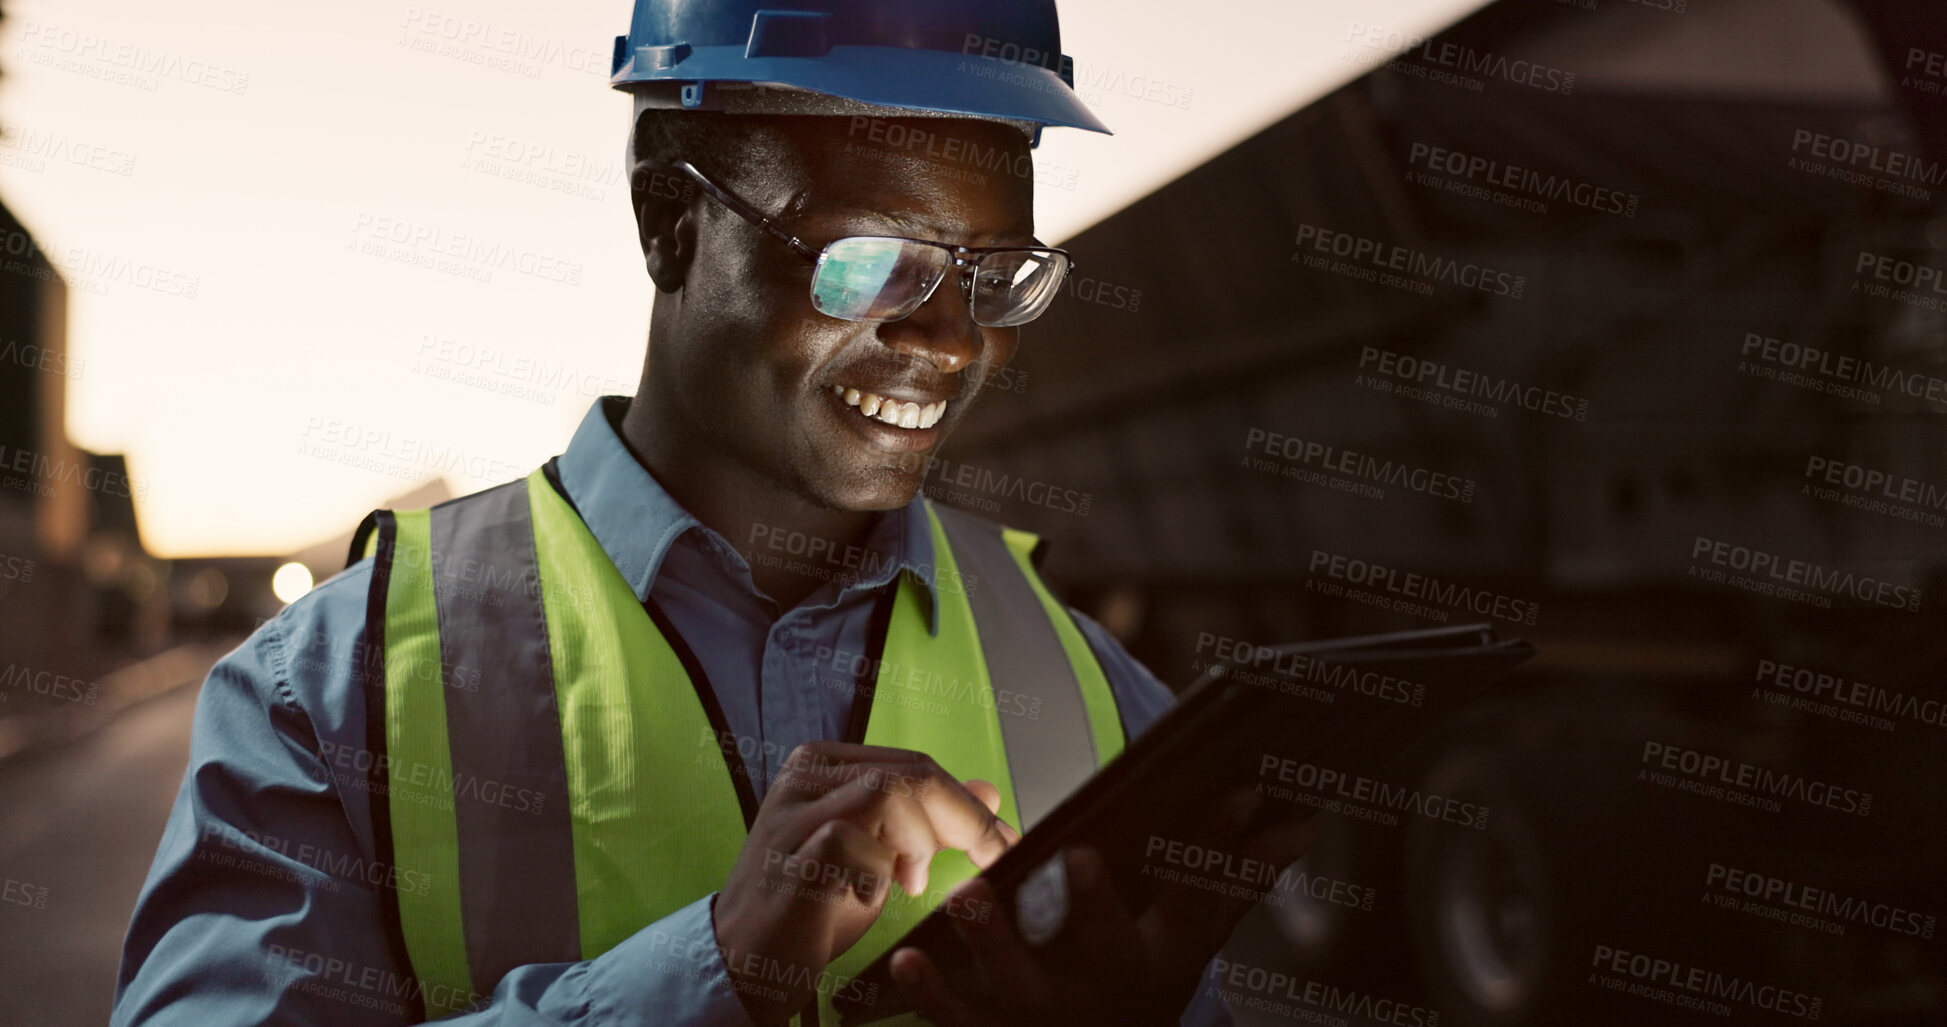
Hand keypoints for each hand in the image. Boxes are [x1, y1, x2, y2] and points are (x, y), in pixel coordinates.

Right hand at [712, 742, 1020, 1024]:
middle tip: (986, 859)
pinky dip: (877, 871)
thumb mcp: (882, 857)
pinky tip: (865, 896)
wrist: (746, 959)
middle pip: (911, 772)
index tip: (1002, 842)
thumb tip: (989, 792)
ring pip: (890, 792)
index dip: (966, 803)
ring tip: (906, 881)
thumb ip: (929, 822)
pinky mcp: (790, 850)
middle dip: (962, 819)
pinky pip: (855, 838)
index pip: (914, 763)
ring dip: (917, 843)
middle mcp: (805, 775)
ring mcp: (793, 810)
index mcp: (825, 765)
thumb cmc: (813, 907)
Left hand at [890, 786, 1314, 1025]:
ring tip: (966, 899)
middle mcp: (1106, 990)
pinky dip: (933, 993)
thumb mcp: (1192, 937)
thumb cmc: (1144, 980)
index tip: (1187, 808)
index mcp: (1158, 957)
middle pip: (1101, 952)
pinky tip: (907, 957)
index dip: (1210, 850)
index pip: (1191, 900)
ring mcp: (1046, 1018)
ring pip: (1019, 988)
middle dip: (1091, 908)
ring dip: (991, 946)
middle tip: (1060, 862)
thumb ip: (1236, 876)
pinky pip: (960, 1019)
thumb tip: (1300, 820)